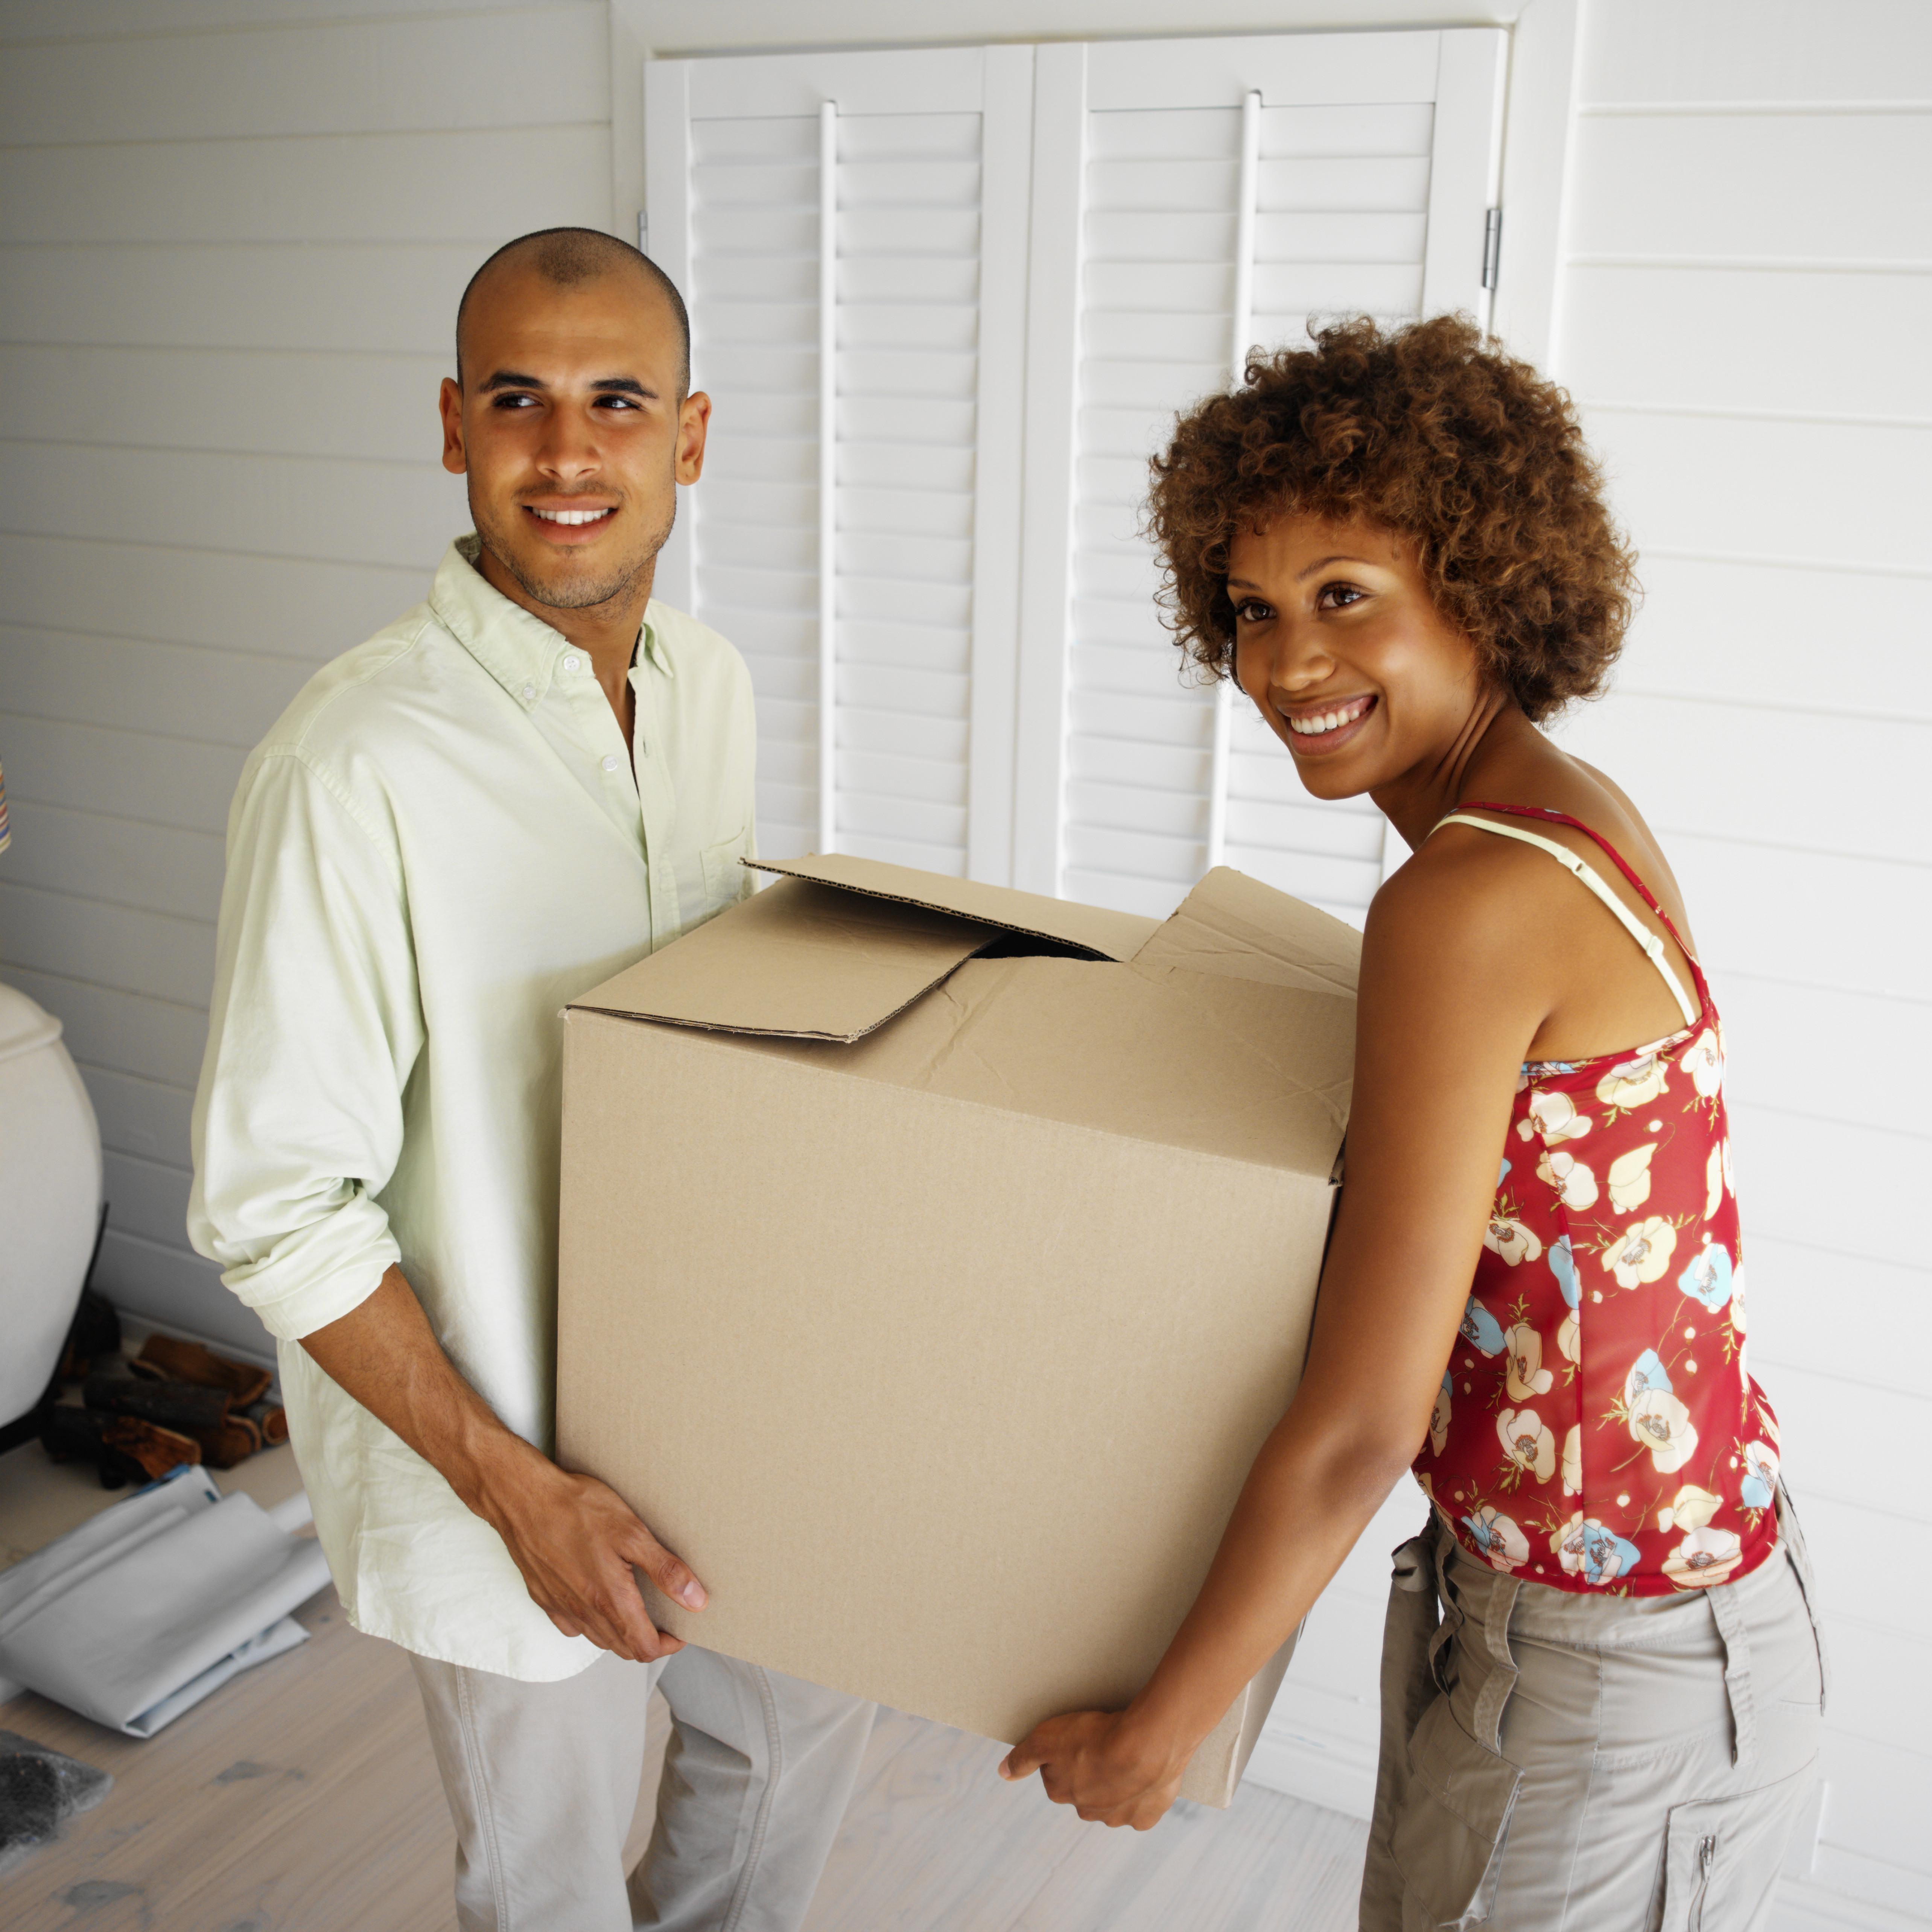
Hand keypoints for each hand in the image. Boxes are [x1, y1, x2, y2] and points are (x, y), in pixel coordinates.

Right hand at [481, 1447, 706, 1662]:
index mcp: (610, 1601)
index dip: (668, 1643)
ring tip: (636, 1606)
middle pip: (623, 1649)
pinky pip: (572, 1626)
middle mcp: (584, 1613)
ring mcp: (561, 1608)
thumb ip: (665, 1570)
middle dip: (648, 1640)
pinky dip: (591, 1622)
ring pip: (598, 1639)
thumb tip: (696, 1600)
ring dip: (621, 1633)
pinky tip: (597, 1599)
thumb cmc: (578, 1510)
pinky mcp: (543, 1598)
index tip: (681, 1627)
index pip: (645, 1648)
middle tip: (664, 1616)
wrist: (524, 1499)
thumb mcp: (633, 1533)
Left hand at [998, 1709, 1189, 1829]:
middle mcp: (1087, 1811)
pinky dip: (1144, 1793)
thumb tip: (1002, 1772)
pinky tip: (1146, 1772)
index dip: (1068, 1752)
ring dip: (1119, 1782)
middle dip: (1093, 1771)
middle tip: (1105, 1744)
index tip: (1081, 1738)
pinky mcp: (1146, 1816)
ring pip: (1115, 1799)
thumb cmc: (1095, 1737)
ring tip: (1128, 1754)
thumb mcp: (1046, 1737)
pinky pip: (1142, 1807)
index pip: (1057, 1772)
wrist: (1145, 1746)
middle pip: (1086, 1789)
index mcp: (1061, 1792)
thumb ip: (1023, 1756)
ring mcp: (1118, 1817)